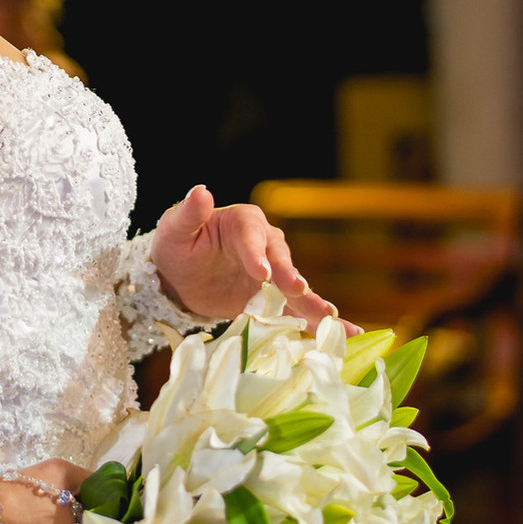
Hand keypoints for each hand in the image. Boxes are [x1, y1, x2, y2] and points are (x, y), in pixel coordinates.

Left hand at [150, 185, 359, 333]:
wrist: (179, 276)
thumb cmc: (176, 244)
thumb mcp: (175, 228)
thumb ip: (189, 213)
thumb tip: (201, 191)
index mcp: (243, 221)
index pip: (252, 234)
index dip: (257, 253)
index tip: (261, 273)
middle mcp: (265, 243)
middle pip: (281, 259)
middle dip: (288, 275)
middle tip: (296, 290)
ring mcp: (273, 272)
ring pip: (295, 287)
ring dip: (312, 301)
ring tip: (329, 317)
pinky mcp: (274, 298)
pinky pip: (298, 309)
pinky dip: (317, 321)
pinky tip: (347, 332)